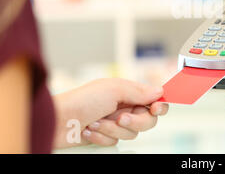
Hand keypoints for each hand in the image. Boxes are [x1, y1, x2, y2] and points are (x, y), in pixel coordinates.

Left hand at [53, 78, 168, 148]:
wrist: (57, 121)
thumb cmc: (81, 100)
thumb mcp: (114, 90)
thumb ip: (139, 92)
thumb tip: (159, 91)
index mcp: (128, 92)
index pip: (153, 99)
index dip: (158, 105)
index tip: (155, 109)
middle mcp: (124, 107)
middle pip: (147, 120)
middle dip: (134, 121)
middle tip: (121, 117)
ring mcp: (115, 122)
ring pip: (131, 133)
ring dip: (112, 129)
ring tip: (97, 122)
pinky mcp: (106, 136)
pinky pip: (115, 141)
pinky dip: (102, 136)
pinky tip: (90, 129)